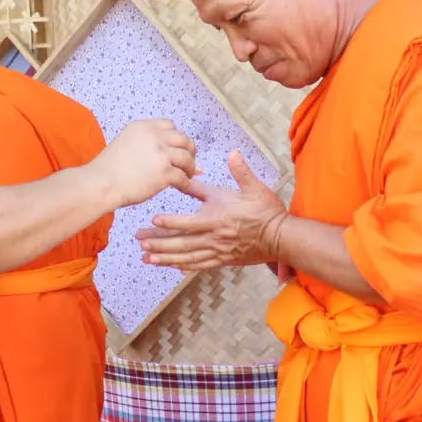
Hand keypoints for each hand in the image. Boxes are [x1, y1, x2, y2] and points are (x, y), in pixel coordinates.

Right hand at [91, 120, 196, 206]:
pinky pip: (183, 178)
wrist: (100, 183)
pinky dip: (186, 184)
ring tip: (187, 176)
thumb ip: (144, 144)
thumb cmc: (107, 170)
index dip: (176, 137)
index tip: (176, 148)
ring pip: (187, 158)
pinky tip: (183, 188)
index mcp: (143, 127)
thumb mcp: (124, 143)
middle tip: (188, 162)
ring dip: (190, 168)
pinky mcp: (164, 172)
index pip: (169, 125)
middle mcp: (154, 136)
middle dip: (189, 151)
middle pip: (183, 139)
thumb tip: (164, 153)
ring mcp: (161, 154)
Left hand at [135, 151, 286, 271]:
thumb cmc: (267, 211)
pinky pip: (201, 266)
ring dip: (166, 258)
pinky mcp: (224, 260)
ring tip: (147, 258)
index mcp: (217, 218)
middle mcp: (214, 237)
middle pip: (181, 243)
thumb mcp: (254, 188)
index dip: (170, 222)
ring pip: (186, 257)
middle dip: (158, 243)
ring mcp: (217, 251)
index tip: (153, 220)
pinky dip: (186, 267)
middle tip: (139, 241)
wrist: (282, 237)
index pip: (188, 222)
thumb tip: (232, 153)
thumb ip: (240, 172)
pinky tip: (174, 268)